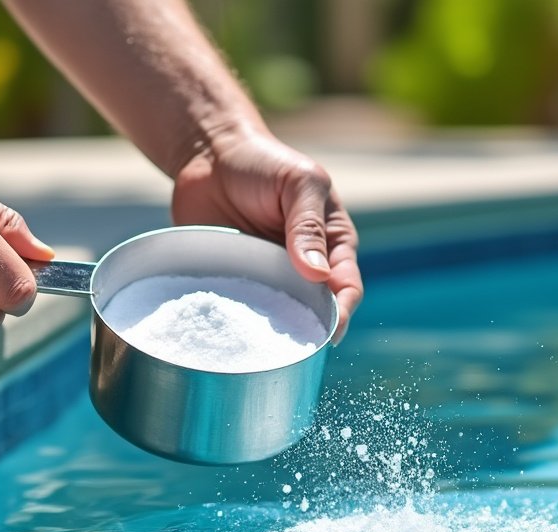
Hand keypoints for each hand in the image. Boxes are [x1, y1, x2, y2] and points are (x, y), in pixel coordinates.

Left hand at [171, 126, 361, 341]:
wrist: (210, 156)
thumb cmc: (264, 163)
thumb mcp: (298, 184)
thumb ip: (308, 225)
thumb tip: (318, 276)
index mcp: (332, 244)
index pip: (346, 287)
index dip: (342, 312)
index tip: (330, 333)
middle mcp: (305, 268)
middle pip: (315, 311)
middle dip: (309, 331)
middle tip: (294, 349)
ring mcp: (270, 278)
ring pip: (279, 316)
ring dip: (273, 332)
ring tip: (263, 347)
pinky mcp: (238, 282)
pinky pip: (242, 309)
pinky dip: (240, 321)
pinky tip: (231, 331)